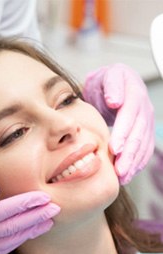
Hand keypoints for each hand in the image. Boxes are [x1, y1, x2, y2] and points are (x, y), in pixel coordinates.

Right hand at [0, 182, 59, 253]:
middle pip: (11, 228)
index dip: (26, 204)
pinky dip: (18, 242)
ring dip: (31, 231)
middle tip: (55, 209)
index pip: (4, 212)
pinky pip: (1, 251)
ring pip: (9, 242)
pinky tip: (28, 234)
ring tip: (48, 221)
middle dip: (35, 217)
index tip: (44, 197)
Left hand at [83, 63, 153, 183]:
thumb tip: (115, 102)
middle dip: (129, 154)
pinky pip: (144, 149)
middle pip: (138, 134)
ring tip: (123, 177)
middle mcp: (144, 108)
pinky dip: (138, 163)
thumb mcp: (107, 76)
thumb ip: (112, 86)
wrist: (114, 84)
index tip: (115, 149)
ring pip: (143, 145)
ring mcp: (146, 121)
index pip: (129, 115)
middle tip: (119, 171)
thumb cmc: (106, 82)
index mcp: (134, 93)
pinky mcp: (145, 131)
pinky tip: (129, 174)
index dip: (123, 133)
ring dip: (133, 163)